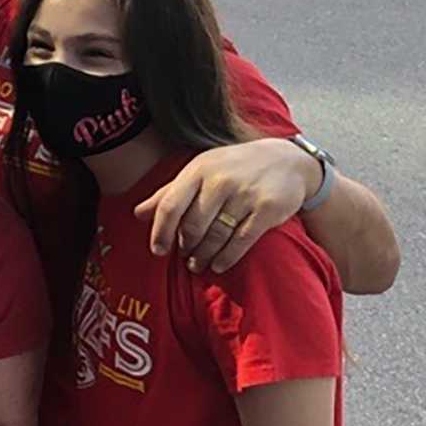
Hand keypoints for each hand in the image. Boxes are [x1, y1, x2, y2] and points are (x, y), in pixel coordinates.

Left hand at [138, 137, 317, 272]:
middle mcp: (220, 180)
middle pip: (193, 224)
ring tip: (197, 265)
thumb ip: (169, 192)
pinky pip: (241, 241)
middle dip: (185, 246)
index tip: (157, 250)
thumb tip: (138, 213)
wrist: (287, 160)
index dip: (160, 231)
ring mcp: (245, 194)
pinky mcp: (268, 209)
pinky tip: (218, 265)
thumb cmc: (233, 167)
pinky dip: (227, 257)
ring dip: (204, 255)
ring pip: (216, 235)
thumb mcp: (200, 171)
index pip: (170, 205)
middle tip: (185, 257)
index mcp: (198, 170)